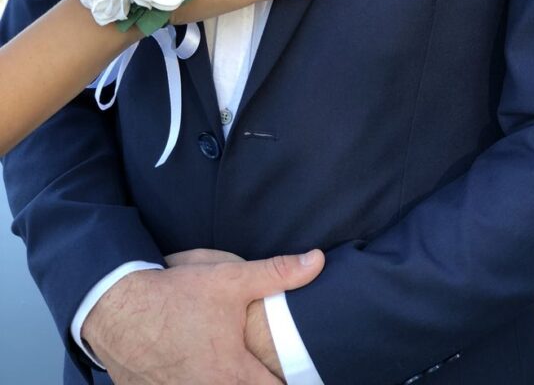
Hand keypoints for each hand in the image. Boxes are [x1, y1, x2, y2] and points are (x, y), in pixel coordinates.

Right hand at [82, 249, 324, 384]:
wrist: (115, 307)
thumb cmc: (174, 294)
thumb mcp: (230, 278)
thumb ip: (277, 274)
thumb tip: (317, 261)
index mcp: (233, 376)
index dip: (292, 381)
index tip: (299, 372)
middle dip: (258, 378)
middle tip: (263, 364)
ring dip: (228, 379)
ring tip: (229, 361)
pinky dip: (198, 380)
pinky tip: (197, 363)